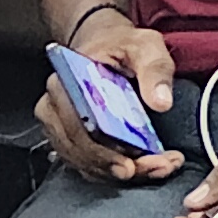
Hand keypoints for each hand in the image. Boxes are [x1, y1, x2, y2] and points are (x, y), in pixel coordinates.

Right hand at [37, 15, 180, 183]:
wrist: (107, 44)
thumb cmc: (122, 45)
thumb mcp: (145, 46)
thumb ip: (155, 69)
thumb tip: (161, 101)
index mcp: (66, 82)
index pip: (79, 126)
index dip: (104, 151)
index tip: (131, 164)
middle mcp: (55, 108)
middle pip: (82, 150)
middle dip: (121, 166)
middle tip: (157, 168)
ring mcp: (61, 126)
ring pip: (86, 162)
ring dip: (122, 172)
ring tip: (158, 168)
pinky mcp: (73, 138)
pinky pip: (89, 163)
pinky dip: (115, 170)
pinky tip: (145, 168)